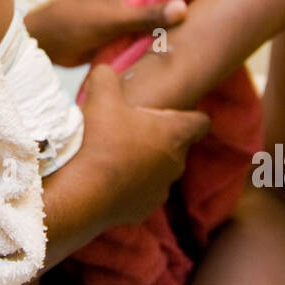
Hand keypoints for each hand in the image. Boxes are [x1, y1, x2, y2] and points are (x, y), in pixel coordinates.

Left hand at [25, 0, 195, 66]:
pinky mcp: (129, 24)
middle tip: (201, 8)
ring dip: (177, 9)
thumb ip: (145, 15)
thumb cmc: (70, 22)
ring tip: (192, 26)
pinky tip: (174, 41)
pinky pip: (155, 20)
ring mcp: (131, 3)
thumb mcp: (110, 19)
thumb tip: (183, 9)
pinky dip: (166, 27)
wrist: (44, 44)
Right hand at [73, 65, 209, 229]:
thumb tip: (105, 72)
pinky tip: (107, 180)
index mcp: (174, 134)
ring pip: (159, 172)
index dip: (191, 115)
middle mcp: (175, 164)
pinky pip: (141, 194)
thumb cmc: (99, 140)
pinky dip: (129, 188)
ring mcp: (160, 191)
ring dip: (144, 164)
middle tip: (131, 129)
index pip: (201, 122)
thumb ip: (107, 77)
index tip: (175, 111)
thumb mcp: (100, 97)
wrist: (83, 192)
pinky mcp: (143, 212)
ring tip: (115, 156)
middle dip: (159, 138)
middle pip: (177, 147)